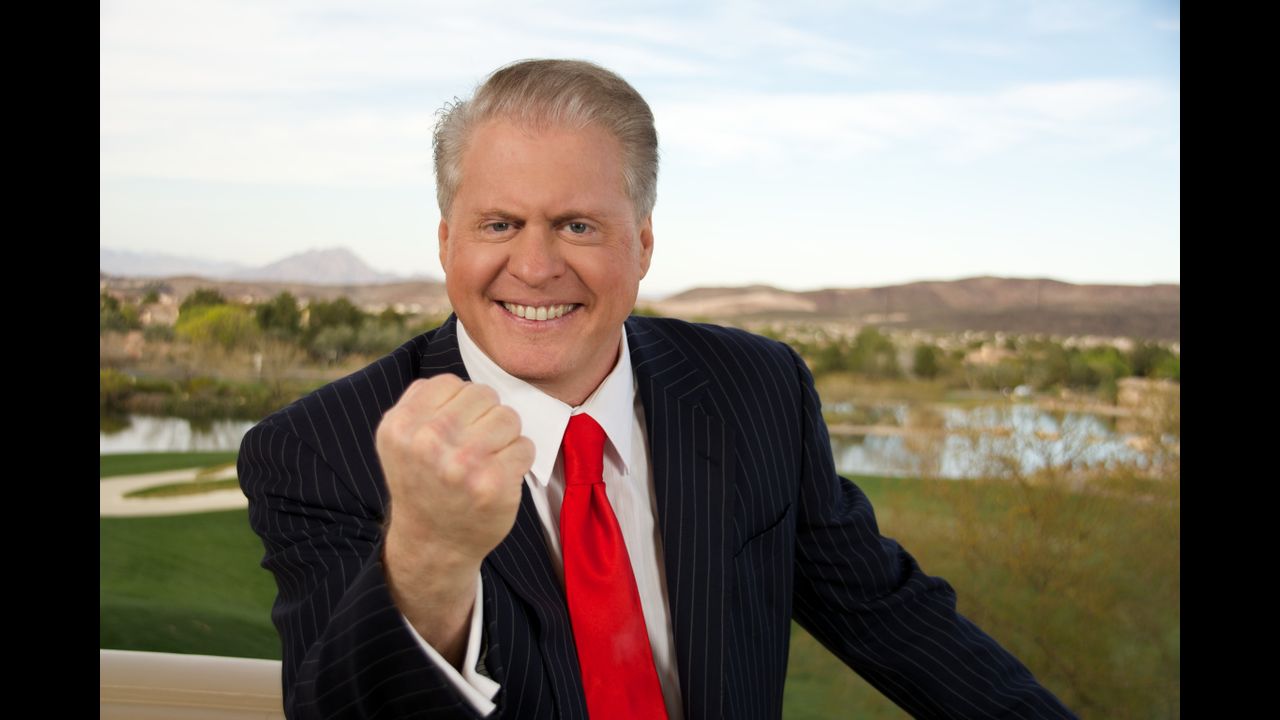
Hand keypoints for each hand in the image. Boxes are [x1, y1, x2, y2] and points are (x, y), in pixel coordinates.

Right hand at [375, 374, 533, 663]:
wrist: (432, 544)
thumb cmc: (423, 483)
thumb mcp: (401, 439)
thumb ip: (422, 402)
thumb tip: (461, 381)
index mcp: (401, 425)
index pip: (451, 383)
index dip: (460, 404)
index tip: (454, 429)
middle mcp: (427, 441)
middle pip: (484, 395)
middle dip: (486, 417)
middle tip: (474, 446)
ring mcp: (462, 463)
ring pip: (509, 417)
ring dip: (505, 437)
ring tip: (487, 460)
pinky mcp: (493, 483)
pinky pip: (525, 446)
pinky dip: (518, 460)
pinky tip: (499, 477)